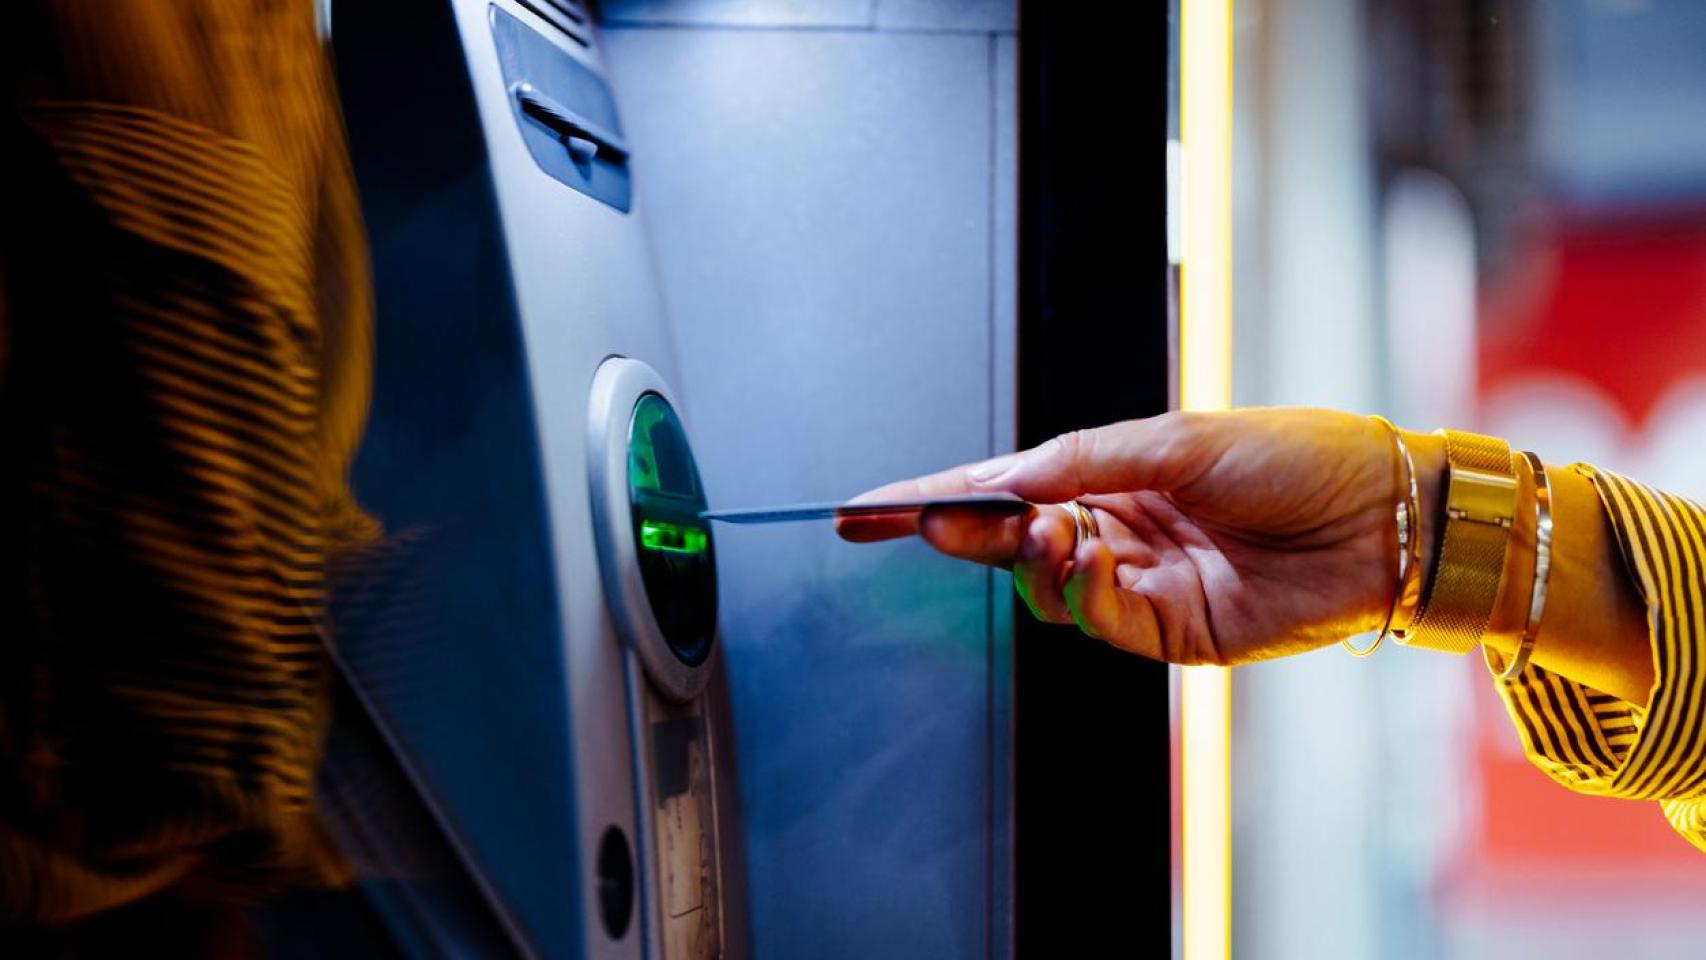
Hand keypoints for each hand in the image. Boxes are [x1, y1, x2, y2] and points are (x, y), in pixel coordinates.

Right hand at [837, 409, 1431, 664]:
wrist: (1389, 518)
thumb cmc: (1300, 456)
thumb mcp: (1179, 437)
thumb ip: (1081, 461)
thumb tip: (1000, 479)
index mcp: (1116, 473)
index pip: (1005, 487)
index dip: (935, 497)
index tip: (867, 508)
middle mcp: (1119, 528)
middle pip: (1011, 539)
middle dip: (962, 530)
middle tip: (923, 522)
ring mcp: (1142, 582)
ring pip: (1047, 585)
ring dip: (1028, 558)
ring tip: (1040, 529)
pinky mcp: (1171, 632)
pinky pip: (1099, 619)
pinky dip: (1080, 591)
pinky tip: (1087, 556)